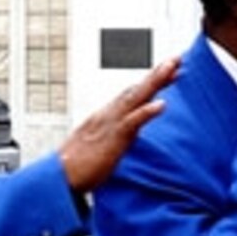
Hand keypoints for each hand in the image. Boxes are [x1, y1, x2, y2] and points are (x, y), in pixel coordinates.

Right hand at [60, 58, 176, 193]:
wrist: (60, 177)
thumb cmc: (78, 165)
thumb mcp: (102, 144)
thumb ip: (117, 134)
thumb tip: (129, 132)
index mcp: (107, 115)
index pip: (133, 94)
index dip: (152, 81)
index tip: (170, 71)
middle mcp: (109, 114)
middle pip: (137, 89)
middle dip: (158, 73)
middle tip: (176, 58)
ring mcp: (110, 123)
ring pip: (136, 97)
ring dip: (155, 82)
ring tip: (173, 68)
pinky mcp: (112, 138)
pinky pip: (132, 122)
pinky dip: (147, 111)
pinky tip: (162, 104)